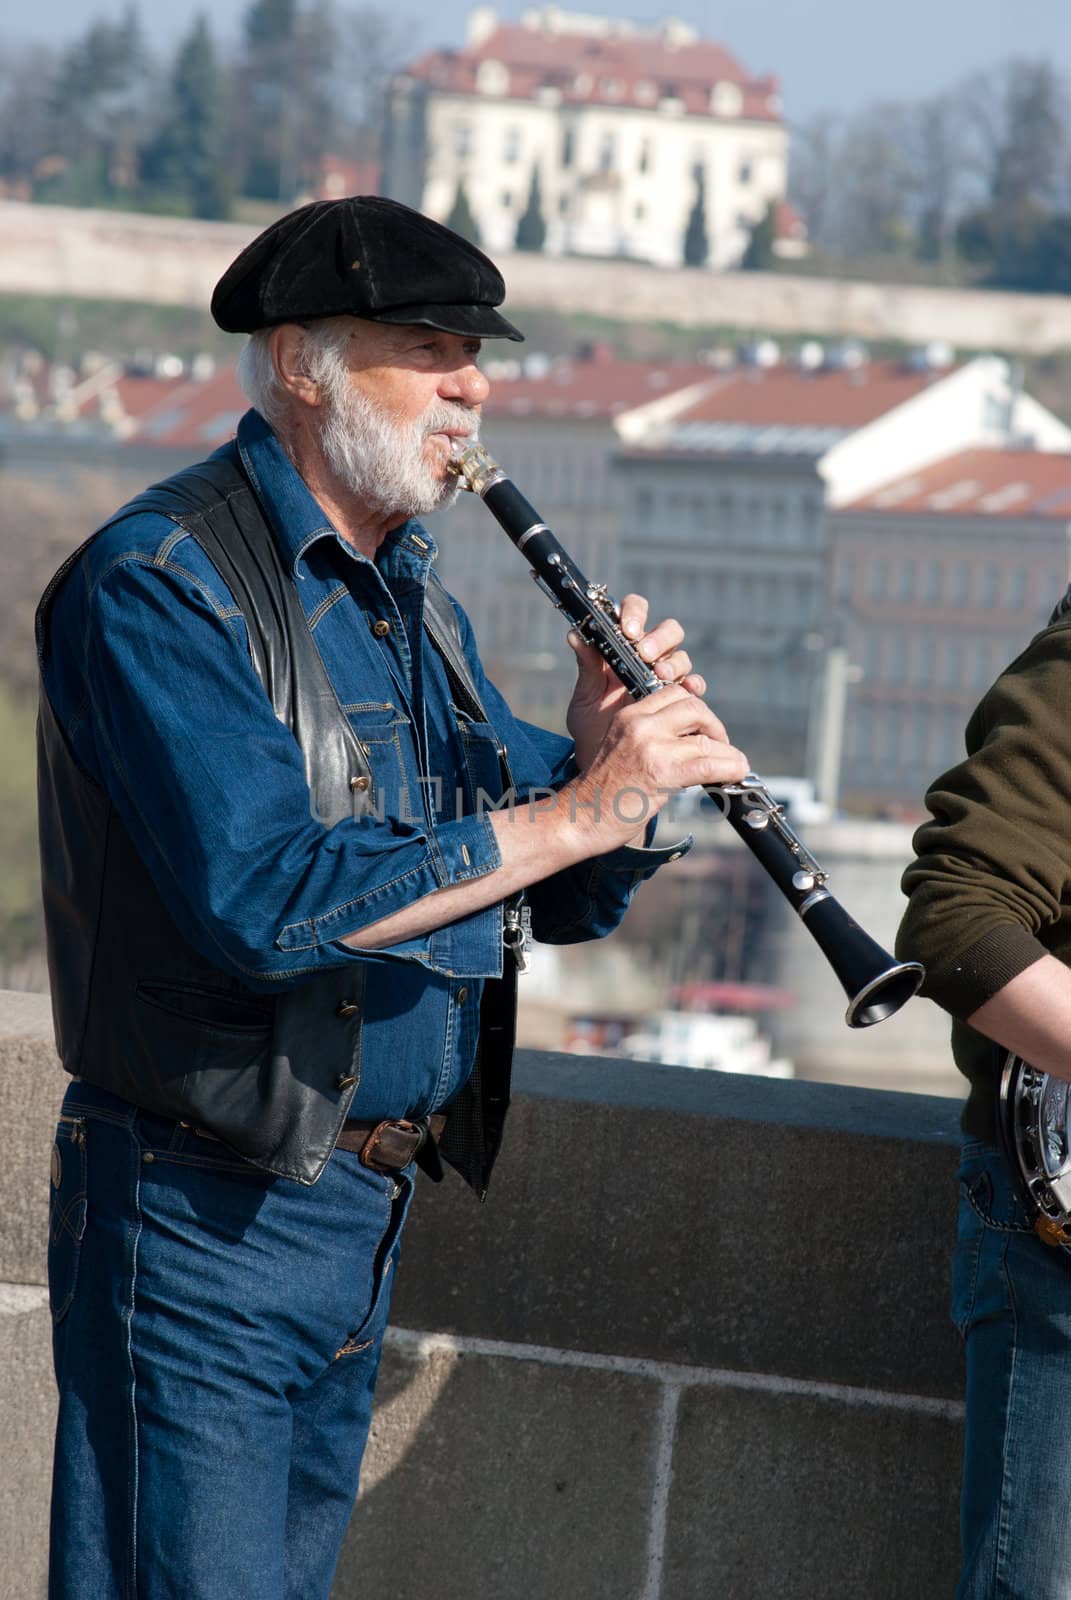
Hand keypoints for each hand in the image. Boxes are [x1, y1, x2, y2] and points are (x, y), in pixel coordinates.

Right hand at [565, 682, 748, 853]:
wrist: (581, 818)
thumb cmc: (603, 792)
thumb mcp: (622, 750)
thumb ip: (652, 738)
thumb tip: (695, 741)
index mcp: (629, 716)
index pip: (674, 694)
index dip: (697, 710)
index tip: (705, 731)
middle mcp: (640, 725)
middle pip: (695, 708)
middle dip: (716, 727)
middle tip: (721, 747)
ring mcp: (652, 747)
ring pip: (708, 739)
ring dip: (729, 754)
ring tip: (735, 766)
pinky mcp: (662, 773)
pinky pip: (710, 765)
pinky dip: (731, 768)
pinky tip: (736, 774)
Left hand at [566, 593, 706, 771]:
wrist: (607, 766)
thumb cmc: (591, 729)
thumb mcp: (584, 700)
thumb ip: (586, 668)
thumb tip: (575, 635)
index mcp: (622, 649)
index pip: (634, 613)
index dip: (634, 612)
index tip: (628, 629)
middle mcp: (648, 659)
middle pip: (667, 631)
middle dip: (659, 638)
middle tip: (645, 653)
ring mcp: (666, 679)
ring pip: (682, 656)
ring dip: (674, 662)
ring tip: (661, 674)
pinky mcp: (680, 702)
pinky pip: (694, 687)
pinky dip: (693, 686)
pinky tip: (687, 691)